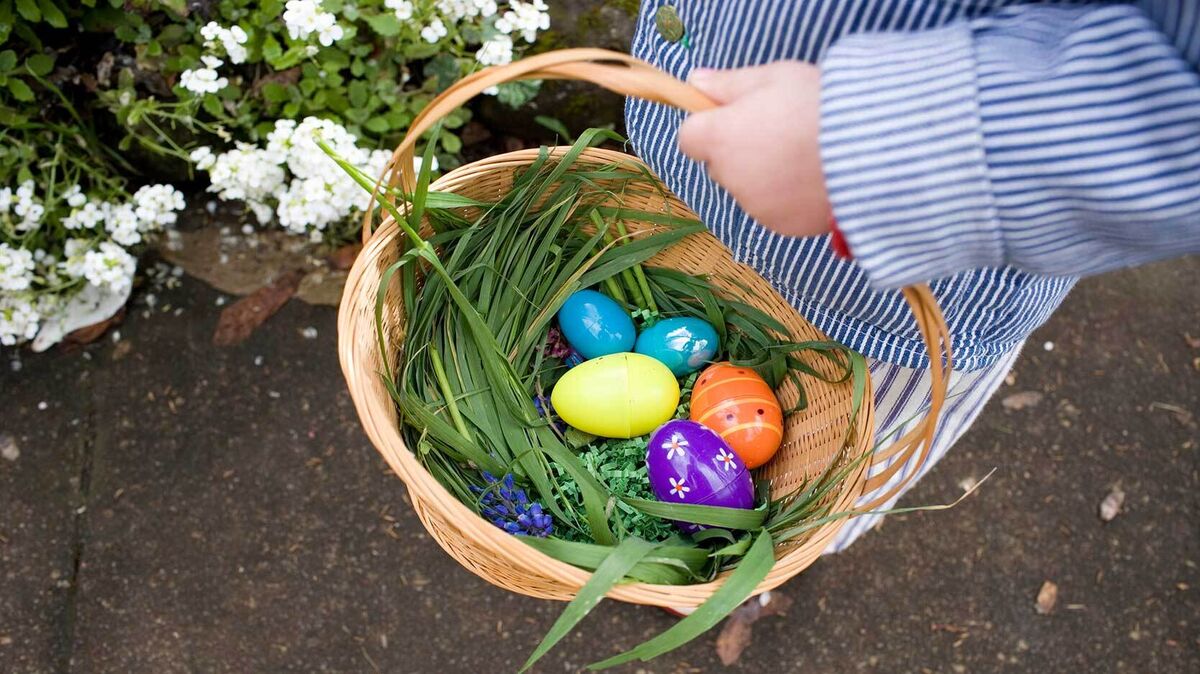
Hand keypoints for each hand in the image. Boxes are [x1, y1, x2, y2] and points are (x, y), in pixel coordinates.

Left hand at [678, 62, 831, 237]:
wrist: (871, 152)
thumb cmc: (820, 105)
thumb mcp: (774, 77)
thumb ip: (729, 83)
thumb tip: (694, 81)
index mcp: (720, 138)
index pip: (689, 138)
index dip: (709, 126)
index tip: (736, 116)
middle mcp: (730, 178)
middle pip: (720, 165)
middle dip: (739, 151)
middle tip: (780, 131)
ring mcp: (754, 206)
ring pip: (748, 188)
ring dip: (765, 175)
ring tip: (806, 155)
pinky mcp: (781, 226)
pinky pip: (774, 209)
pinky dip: (787, 197)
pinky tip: (816, 178)